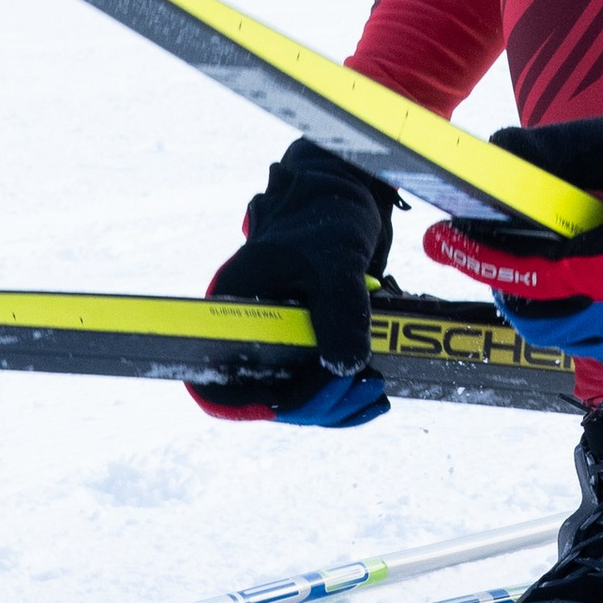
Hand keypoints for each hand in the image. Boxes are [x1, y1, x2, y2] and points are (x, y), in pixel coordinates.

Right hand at [189, 138, 398, 428]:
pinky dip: (346, 397)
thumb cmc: (330, 217)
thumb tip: (346, 369)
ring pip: (300, 398)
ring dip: (337, 404)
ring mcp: (282, 340)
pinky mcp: (311, 344)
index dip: (258, 404)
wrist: (350, 197)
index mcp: (235, 309)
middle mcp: (251, 332)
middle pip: (270, 397)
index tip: (304, 403)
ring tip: (376, 389)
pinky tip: (376, 397)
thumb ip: (340, 309)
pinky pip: (320, 386)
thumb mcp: (336, 259)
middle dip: (317, 401)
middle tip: (365, 385)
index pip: (225, 380)